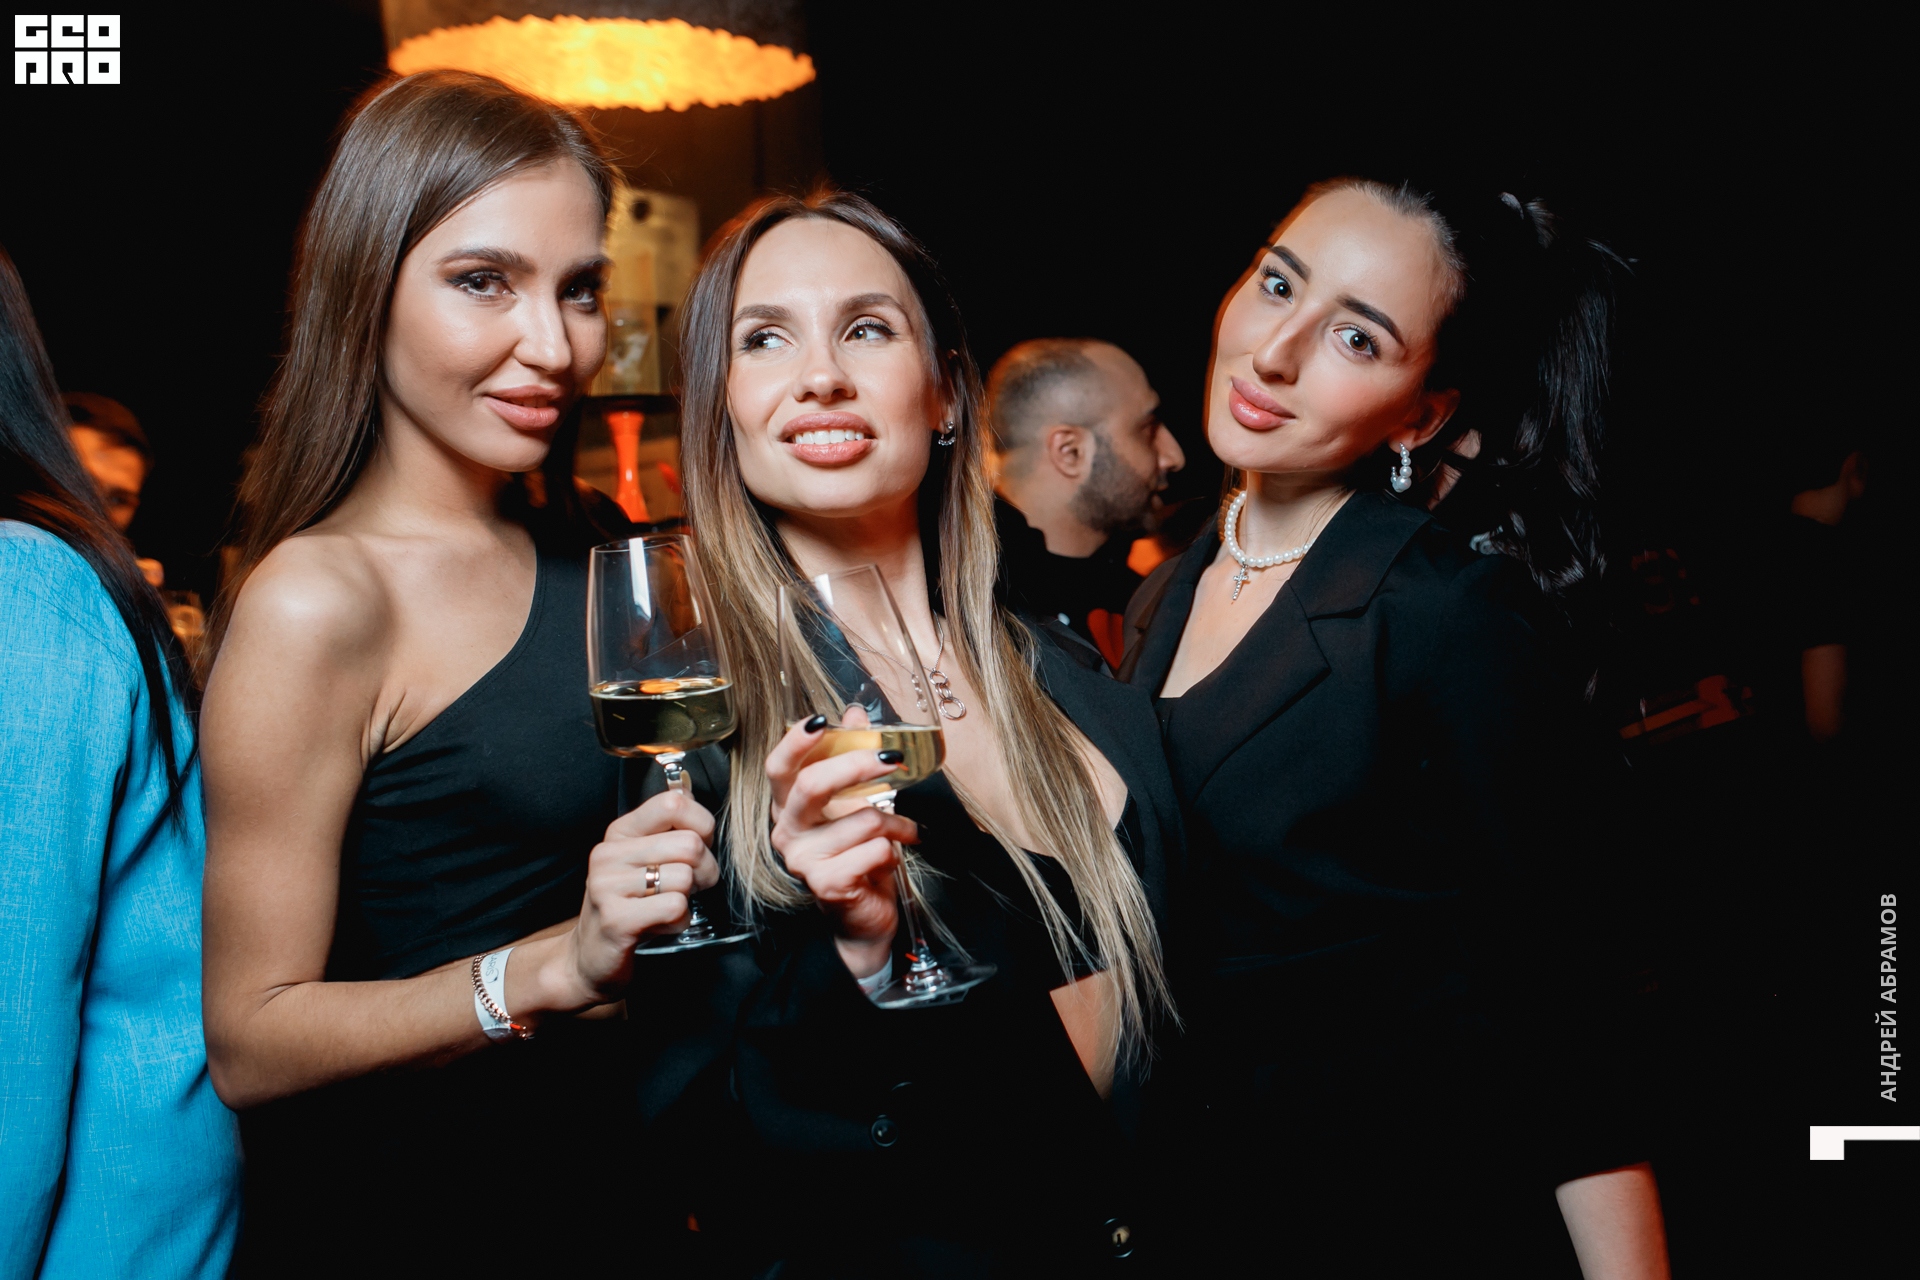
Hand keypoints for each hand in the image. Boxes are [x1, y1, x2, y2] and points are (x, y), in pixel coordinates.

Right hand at [561, 790, 718, 1004]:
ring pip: (685, 878)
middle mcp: (609, 854)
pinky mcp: (617, 920)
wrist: (588, 958)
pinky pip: (675, 908)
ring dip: (690, 899)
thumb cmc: (627, 905)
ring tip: (669, 907)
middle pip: (689, 844)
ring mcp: (608, 887)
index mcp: (620, 832)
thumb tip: (688, 791)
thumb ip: (666, 829)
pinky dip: (680, 921)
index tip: (701, 844)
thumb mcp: (642, 859)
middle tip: (691, 887)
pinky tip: (661, 924)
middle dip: (705, 870)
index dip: (703, 824)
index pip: (673, 803)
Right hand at [767, 712, 919, 977]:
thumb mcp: (854, 802)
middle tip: (892, 758)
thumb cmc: (856, 854)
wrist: (862, 915)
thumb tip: (854, 713)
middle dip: (857, 766)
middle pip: (812, 785)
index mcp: (788, 807)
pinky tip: (888, 860)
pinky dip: (894, 851)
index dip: (795, 742)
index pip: (779, 768)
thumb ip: (850, 756)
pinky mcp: (827, 884)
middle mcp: (787, 832)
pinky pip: (874, 849)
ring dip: (894, 823)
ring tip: (900, 832)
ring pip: (861, 819)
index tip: (821, 720)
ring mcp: (803, 860)